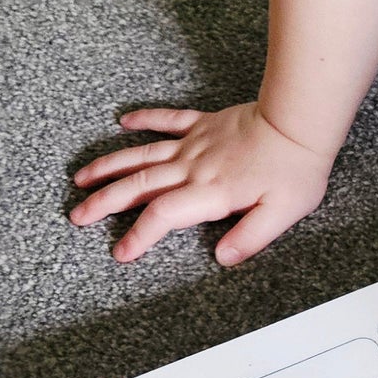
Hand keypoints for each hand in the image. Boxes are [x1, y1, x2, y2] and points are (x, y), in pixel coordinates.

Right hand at [69, 103, 332, 264]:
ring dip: (110, 166)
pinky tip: (124, 121)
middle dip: (104, 202)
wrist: (300, 122)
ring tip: (81, 177)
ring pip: (143, 155)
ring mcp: (197, 143)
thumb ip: (250, 238)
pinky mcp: (206, 124)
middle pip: (139, 186)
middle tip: (77, 215)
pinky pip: (169, 120)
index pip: (162, 216)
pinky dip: (146, 119)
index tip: (121, 252)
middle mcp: (194, 168)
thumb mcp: (281, 213)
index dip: (139, 235)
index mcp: (210, 192)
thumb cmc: (295, 169)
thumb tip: (223, 258)